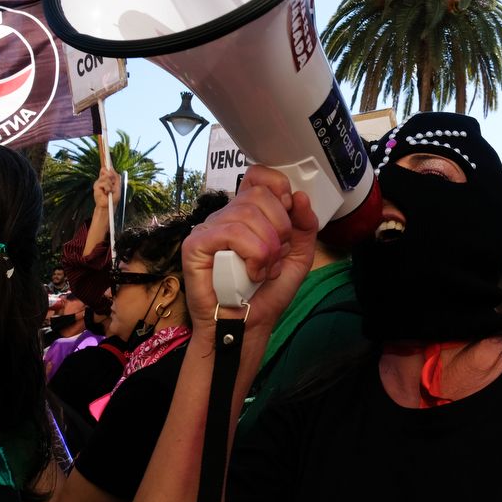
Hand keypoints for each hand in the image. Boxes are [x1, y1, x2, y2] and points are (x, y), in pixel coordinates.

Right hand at [92, 167, 121, 208]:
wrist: (108, 205)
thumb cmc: (113, 197)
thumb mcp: (118, 186)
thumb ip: (115, 177)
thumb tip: (110, 169)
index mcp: (108, 178)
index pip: (108, 169)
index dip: (108, 163)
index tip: (107, 156)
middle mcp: (103, 179)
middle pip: (107, 170)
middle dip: (111, 177)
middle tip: (112, 185)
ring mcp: (99, 182)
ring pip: (106, 177)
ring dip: (110, 185)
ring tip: (109, 191)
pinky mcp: (96, 186)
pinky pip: (104, 183)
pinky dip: (107, 188)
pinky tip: (106, 192)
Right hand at [178, 166, 317, 337]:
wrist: (249, 326)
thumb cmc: (267, 292)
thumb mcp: (298, 256)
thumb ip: (305, 226)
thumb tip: (299, 197)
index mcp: (250, 212)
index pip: (258, 176)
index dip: (278, 186)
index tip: (289, 210)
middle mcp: (228, 215)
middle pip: (259, 194)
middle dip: (281, 228)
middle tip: (278, 256)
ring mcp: (209, 228)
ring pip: (247, 214)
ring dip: (267, 248)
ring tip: (265, 270)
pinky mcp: (196, 245)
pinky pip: (230, 233)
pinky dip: (251, 254)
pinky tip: (251, 273)